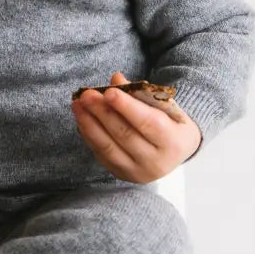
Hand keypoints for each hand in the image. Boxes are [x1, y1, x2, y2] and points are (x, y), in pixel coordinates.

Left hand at [71, 71, 202, 182]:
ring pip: (108, 147)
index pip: (148, 123)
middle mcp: (156, 162)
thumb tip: (116, 79)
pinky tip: (81, 118)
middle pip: (124, 135)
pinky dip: (89, 135)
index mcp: (173, 142)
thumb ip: (141, 93)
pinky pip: (101, 154)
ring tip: (78, 104)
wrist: (176, 153)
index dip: (127, 107)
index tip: (109, 91)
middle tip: (86, 94)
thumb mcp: (165, 106)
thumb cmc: (170, 123)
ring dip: (89, 123)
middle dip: (102, 112)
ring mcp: (137, 172)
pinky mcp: (121, 174)